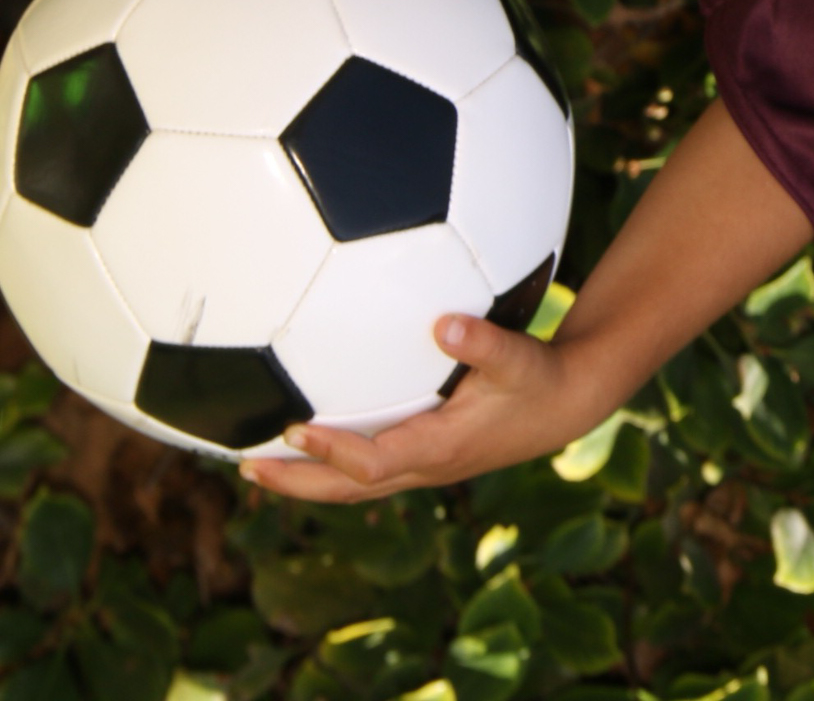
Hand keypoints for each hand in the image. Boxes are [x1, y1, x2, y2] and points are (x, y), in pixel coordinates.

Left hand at [240, 312, 597, 503]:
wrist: (566, 405)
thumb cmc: (541, 378)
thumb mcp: (520, 356)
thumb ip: (483, 341)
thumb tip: (444, 323)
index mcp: (440, 447)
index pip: (371, 463)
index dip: (330, 451)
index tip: (292, 427)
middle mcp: (426, 466)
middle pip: (348, 491)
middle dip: (296, 484)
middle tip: (247, 470)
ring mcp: (424, 467)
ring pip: (354, 487)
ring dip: (306, 480)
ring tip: (259, 467)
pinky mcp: (427, 456)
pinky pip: (367, 471)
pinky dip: (331, 464)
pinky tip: (310, 440)